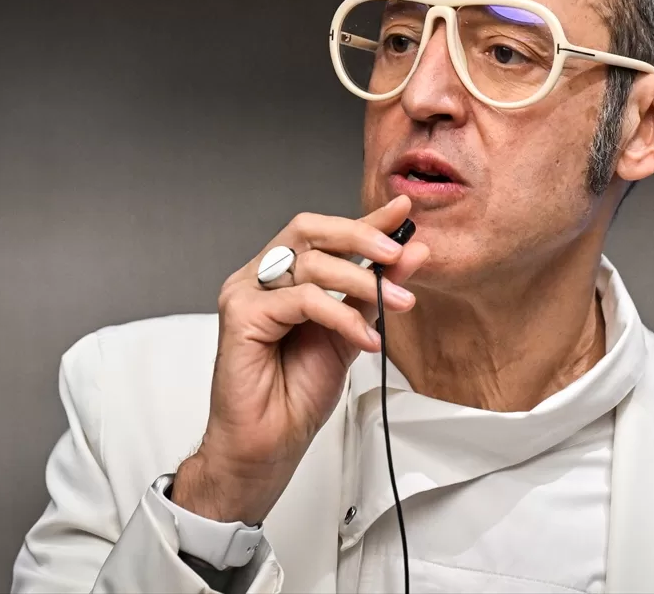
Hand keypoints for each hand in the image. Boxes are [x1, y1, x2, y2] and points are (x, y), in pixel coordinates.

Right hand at [171, 195, 429, 525]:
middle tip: (398, 254)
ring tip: (395, 306)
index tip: (404, 211)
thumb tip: (412, 251)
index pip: (326, 234)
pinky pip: (302, 299)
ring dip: (363, 283)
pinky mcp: (241, 315)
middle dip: (360, 236)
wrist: (270, 442)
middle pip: (310, 230)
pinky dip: (341, 315)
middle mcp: (261, 276)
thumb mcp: (352, 331)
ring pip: (312, 264)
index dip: (366, 220)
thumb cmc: (297, 392)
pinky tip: (365, 338)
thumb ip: (376, 291)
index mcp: (284, 275)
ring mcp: (246, 292)